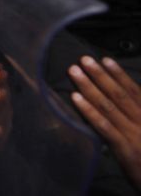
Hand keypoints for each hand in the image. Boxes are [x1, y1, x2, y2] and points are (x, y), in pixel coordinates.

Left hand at [69, 56, 140, 188]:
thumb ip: (137, 114)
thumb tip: (121, 96)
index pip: (133, 90)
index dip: (118, 74)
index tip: (105, 59)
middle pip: (118, 94)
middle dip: (99, 75)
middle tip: (83, 60)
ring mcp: (134, 134)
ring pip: (108, 106)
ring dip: (89, 86)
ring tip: (74, 72)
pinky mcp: (125, 149)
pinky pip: (104, 126)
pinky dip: (89, 110)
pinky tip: (75, 98)